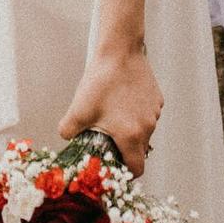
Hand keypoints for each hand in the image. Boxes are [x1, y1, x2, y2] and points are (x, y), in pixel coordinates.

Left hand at [57, 41, 162, 178]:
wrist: (120, 50)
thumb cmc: (101, 82)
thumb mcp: (78, 110)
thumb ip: (68, 131)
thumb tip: (66, 138)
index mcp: (131, 136)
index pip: (136, 168)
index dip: (126, 172)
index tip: (114, 166)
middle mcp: (148, 127)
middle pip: (139, 150)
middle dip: (125, 149)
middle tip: (108, 139)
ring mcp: (155, 112)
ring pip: (144, 131)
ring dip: (132, 129)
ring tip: (113, 114)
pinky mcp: (157, 98)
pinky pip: (148, 114)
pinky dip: (137, 113)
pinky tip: (122, 99)